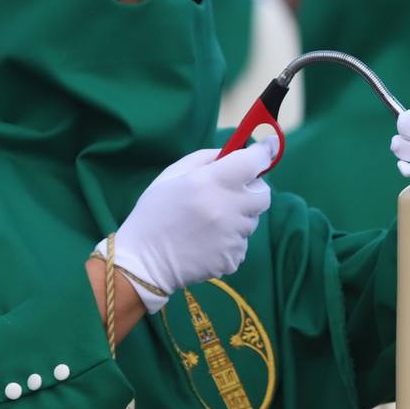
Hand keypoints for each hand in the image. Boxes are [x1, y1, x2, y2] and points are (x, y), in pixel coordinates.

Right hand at [100, 139, 274, 310]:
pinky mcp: (232, 258)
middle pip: (263, 194)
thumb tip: (234, 152)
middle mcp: (227, 207)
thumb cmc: (154, 212)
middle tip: (231, 193)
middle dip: (253, 190)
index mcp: (211, 182)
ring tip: (207, 223)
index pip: (254, 162)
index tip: (267, 147)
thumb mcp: (173, 175)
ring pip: (251, 220)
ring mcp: (232, 236)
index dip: (263, 152)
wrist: (143, 261)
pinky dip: (230, 240)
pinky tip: (206, 242)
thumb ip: (206, 158)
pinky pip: (241, 243)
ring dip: (238, 217)